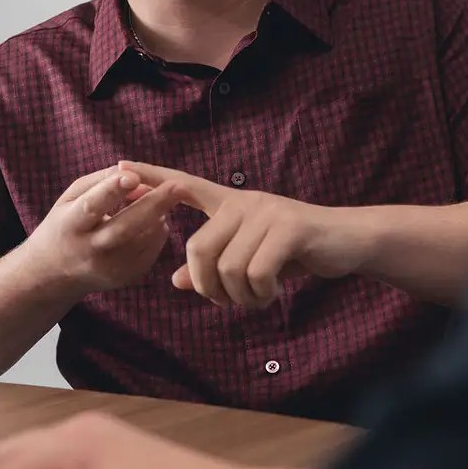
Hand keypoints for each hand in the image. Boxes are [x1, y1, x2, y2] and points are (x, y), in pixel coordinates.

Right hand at [20, 165, 184, 294]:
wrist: (55, 273)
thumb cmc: (67, 224)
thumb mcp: (71, 197)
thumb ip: (102, 181)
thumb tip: (137, 176)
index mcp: (70, 225)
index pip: (92, 206)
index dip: (112, 191)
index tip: (133, 176)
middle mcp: (89, 250)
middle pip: (125, 227)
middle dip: (154, 204)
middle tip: (179, 186)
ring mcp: (110, 268)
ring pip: (145, 238)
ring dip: (158, 214)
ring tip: (161, 197)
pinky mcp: (126, 278)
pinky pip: (152, 249)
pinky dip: (157, 230)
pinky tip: (151, 220)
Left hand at [115, 160, 374, 308]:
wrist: (347, 241)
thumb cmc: (295, 251)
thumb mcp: (251, 258)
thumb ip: (214, 266)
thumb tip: (177, 280)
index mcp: (231, 204)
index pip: (184, 186)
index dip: (153, 178)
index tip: (120, 166)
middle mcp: (245, 203)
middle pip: (198, 249)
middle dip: (208, 287)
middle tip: (229, 301)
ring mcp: (267, 213)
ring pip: (227, 267)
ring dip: (239, 296)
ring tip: (256, 299)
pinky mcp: (288, 229)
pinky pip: (256, 272)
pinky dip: (260, 294)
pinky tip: (271, 295)